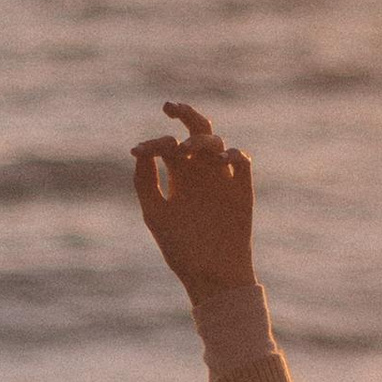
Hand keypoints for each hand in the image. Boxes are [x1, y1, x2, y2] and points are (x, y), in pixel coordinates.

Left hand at [132, 102, 254, 298]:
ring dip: (201, 139)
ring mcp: (222, 178)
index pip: (167, 146)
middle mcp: (200, 173)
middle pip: (196, 131)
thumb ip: (145, 183)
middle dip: (185, 113)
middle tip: (170, 107)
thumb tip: (139, 151)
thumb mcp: (156, 215)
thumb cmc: (181, 250)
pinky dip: (232, 154)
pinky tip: (219, 160)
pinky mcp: (241, 189)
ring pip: (216, 142)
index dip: (153, 142)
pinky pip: (241, 160)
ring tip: (189, 147)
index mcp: (179, 177)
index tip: (140, 151)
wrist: (212, 275)